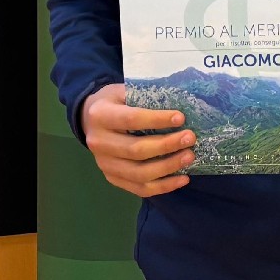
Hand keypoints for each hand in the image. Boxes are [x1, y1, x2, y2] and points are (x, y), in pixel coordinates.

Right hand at [80, 83, 195, 197]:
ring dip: (168, 167)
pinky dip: (164, 186)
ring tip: (189, 157)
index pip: (131, 119)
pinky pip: (140, 188)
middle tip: (190, 138)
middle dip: (167, 145)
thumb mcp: (123, 90)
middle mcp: (98, 143)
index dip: (157, 120)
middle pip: (136, 150)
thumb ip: (145, 95)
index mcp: (101, 115)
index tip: (181, 117)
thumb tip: (180, 101)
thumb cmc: (114, 102)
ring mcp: (104, 164)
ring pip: (139, 173)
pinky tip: (183, 179)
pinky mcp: (112, 178)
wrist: (89, 119)